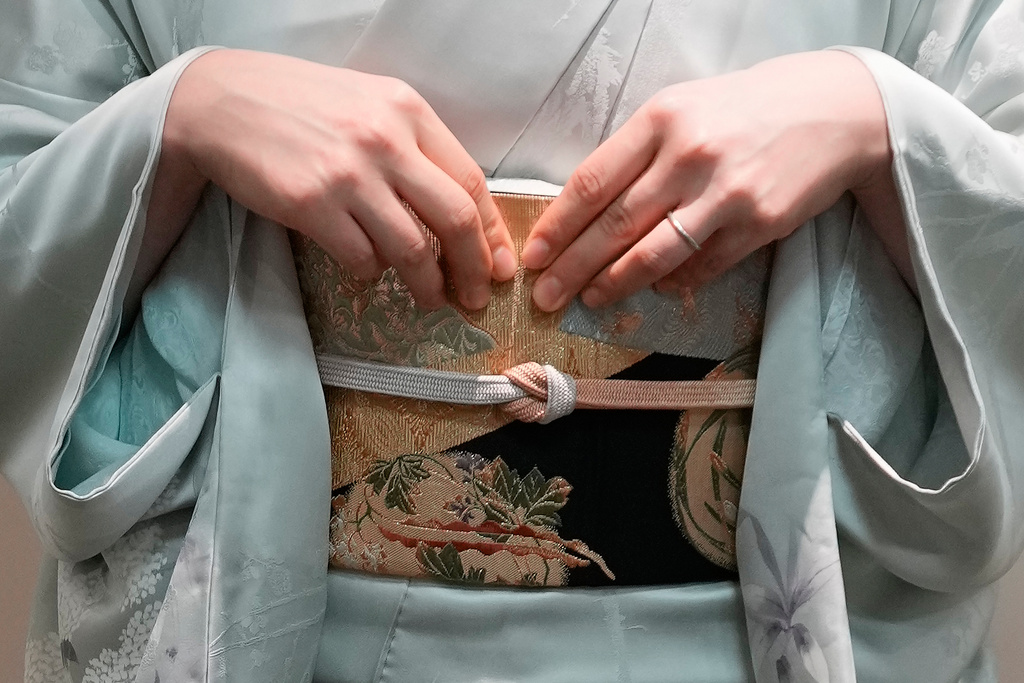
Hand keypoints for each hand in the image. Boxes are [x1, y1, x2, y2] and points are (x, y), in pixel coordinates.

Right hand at [163, 49, 515, 310]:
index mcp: (408, 111)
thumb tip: (457, 211)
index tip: (498, 264)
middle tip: (475, 297)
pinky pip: (361, 258)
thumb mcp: (370, 105)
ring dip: (428, 285)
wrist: (222, 102)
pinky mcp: (312, 204)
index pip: (471, 180)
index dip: (492, 231)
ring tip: (431, 300)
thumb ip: (413, 147)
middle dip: (474, 268)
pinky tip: (368, 271)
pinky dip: (372, 273)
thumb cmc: (301, 105)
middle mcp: (386, 140)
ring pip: (412, 248)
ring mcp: (349, 173)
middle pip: (455, 219)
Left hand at [522, 51, 892, 310]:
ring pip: (653, 255)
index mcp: (662, 120)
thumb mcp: (683, 108)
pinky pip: (702, 267)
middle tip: (547, 296)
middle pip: (614, 226)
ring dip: (614, 284)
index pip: (592, 183)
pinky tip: (654, 289)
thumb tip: (589, 209)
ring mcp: (726, 194)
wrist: (836, 108)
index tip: (535, 255)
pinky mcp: (759, 225)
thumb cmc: (746, 108)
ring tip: (589, 300)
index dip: (558, 226)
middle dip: (572, 268)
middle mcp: (690, 156)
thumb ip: (638, 152)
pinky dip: (673, 283)